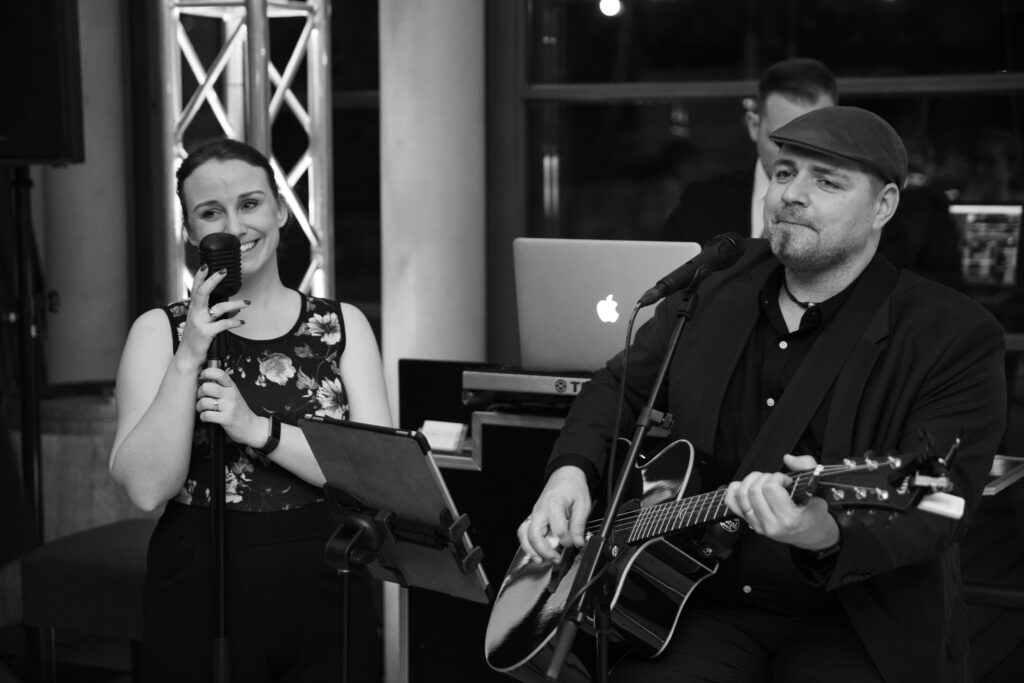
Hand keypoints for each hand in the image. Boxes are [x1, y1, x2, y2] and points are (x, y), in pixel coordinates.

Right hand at [177, 265, 248, 366]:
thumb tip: (234, 308)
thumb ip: (213, 313)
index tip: (207, 265)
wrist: (188, 356)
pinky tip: (241, 323)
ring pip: (219, 308)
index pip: (195, 288)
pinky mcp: (206, 333)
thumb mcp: (201, 322)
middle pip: (203, 292)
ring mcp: (200, 322)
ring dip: (235, 305)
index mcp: (193, 308)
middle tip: (224, 271)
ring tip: (247, 302)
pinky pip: (223, 324)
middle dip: (213, 280)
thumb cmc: (196, 338)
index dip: (200, 276)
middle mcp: (195, 313)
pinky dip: (234, 322)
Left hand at [196, 367, 264, 448]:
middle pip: (206, 387)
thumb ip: (221, 387)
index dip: (207, 373)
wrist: (251, 427)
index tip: (202, 377)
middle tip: (202, 398)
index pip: (219, 373)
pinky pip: (206, 415)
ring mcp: (229, 407)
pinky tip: (206, 417)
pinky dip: (203, 417)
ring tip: (203, 409)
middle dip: (199, 393)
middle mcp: (231, 395)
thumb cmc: (238, 410)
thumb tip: (203, 380)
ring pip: (204, 402)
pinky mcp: (226, 419)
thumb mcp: (233, 394)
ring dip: (199, 407)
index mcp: (232, 387)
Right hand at [517, 466, 590, 562]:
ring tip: (540, 560)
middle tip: (556, 558)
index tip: (575, 543)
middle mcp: (540, 510)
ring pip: (524, 534)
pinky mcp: (533, 517)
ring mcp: (534, 514)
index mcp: (554, 504)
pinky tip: (535, 553)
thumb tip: (579, 542)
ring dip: (531, 549)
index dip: (568, 540)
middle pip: (535, 534)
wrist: (565, 475)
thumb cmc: (573, 487)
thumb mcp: (582, 504)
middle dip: (544, 550)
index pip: (559, 529)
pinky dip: (527, 544)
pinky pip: (524, 532)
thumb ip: (579, 524)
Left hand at [724, 454, 838, 550]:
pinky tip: (748, 487)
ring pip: (741, 495)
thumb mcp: (818, 489)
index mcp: (789, 518)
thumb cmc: (814, 513)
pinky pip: (732, 503)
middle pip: (754, 490)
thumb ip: (807, 467)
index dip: (778, 477)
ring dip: (751, 481)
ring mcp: (758, 525)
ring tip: (764, 483)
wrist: (811, 534)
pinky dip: (736, 490)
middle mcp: (771, 524)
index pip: (770, 488)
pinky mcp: (749, 523)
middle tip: (776, 481)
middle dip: (764, 477)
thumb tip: (788, 458)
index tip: (786, 480)